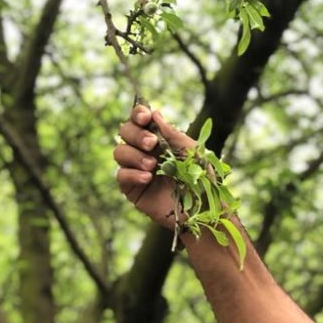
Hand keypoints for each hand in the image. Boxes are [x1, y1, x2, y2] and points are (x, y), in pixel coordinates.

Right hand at [114, 105, 194, 228]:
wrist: (203, 209)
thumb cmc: (202, 179)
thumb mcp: (192, 152)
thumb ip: (173, 134)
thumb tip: (155, 114)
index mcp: (160, 138)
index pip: (140, 120)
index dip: (138, 114)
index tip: (144, 117)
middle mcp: (145, 151)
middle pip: (125, 132)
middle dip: (136, 135)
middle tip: (152, 144)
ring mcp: (137, 169)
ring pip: (119, 152)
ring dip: (134, 155)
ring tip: (152, 165)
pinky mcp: (132, 188)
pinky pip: (121, 176)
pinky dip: (132, 174)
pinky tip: (147, 178)